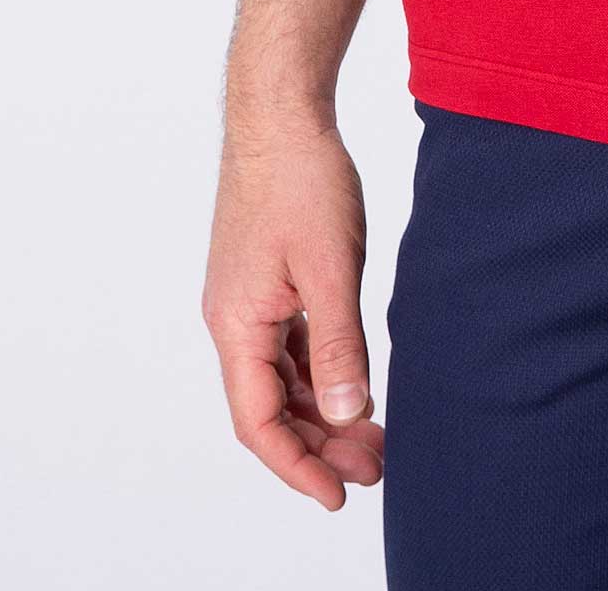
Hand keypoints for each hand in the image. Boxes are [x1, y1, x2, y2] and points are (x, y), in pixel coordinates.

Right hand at [202, 108, 385, 510]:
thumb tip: (348, 415)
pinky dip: (317, 371)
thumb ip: (339, 346)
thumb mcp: (330, 267)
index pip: (259, 422)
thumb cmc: (301, 180)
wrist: (281, 111)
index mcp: (237, 325)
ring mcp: (247, 298)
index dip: (298, 466)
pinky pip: (287, 344)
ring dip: (321, 409)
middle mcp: (232, 319)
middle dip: (319, 444)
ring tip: (372, 435)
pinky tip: (352, 380)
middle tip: (374, 469)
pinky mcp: (264, 277)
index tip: (338, 496)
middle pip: (270, 406)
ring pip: (280, 377)